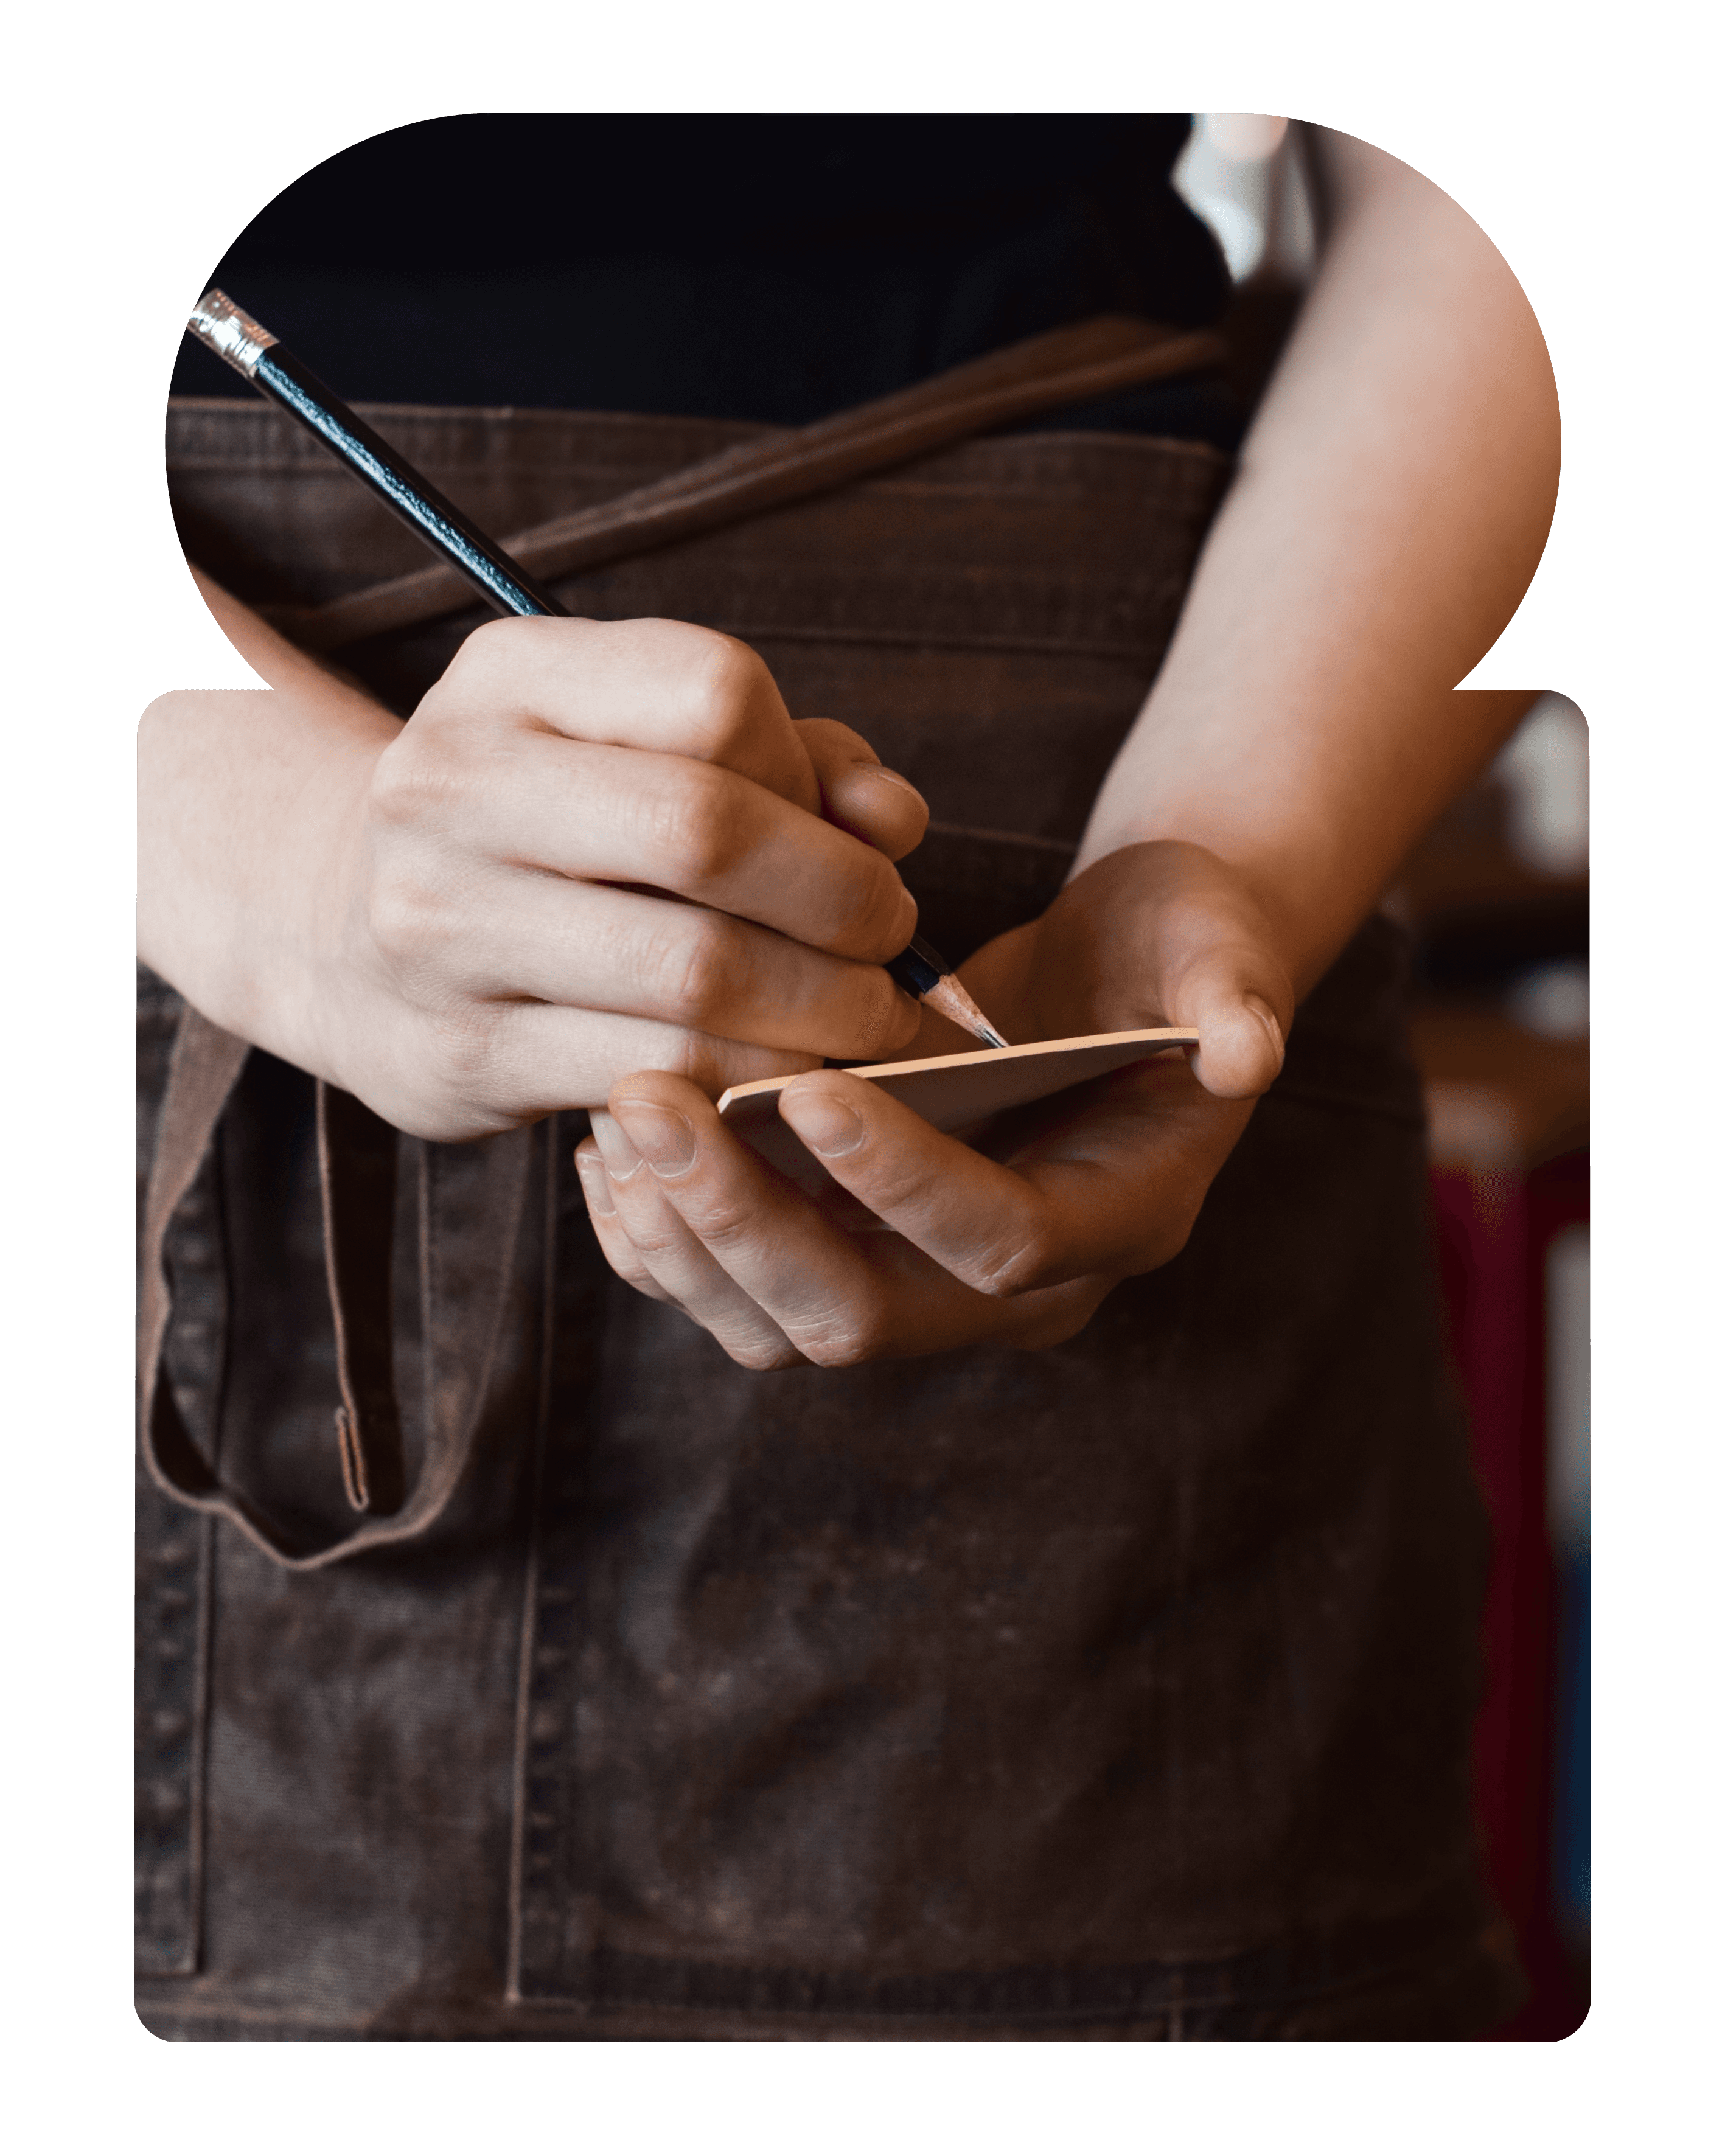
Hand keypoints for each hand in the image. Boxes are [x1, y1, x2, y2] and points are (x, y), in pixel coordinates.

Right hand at [279, 616, 929, 1136]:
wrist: (350, 935)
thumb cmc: (554, 833)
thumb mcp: (648, 750)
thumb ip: (796, 762)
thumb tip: (890, 820)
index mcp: (510, 677)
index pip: (714, 691)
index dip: (809, 770)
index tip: (841, 830)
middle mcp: (453, 784)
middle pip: (708, 830)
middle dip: (843, 898)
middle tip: (887, 939)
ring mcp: (442, 925)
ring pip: (697, 972)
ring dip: (822, 1006)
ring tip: (860, 1014)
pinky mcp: (462, 1054)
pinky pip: (661, 1072)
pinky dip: (756, 1075)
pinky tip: (785, 1068)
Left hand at [575, 841, 1295, 1365]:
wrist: (1126, 972)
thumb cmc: (1177, 947)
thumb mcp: (1221, 947)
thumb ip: (1236, 991)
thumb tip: (1246, 1050)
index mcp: (1117, 1219)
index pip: (1002, 1244)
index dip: (907, 1182)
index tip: (809, 1087)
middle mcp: (1016, 1286)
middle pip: (865, 1315)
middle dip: (747, 1221)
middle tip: (650, 1100)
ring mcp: (926, 1283)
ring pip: (784, 1324)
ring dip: (688, 1237)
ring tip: (617, 1120)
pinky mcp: (855, 1253)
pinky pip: (742, 1292)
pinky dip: (667, 1241)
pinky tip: (607, 1152)